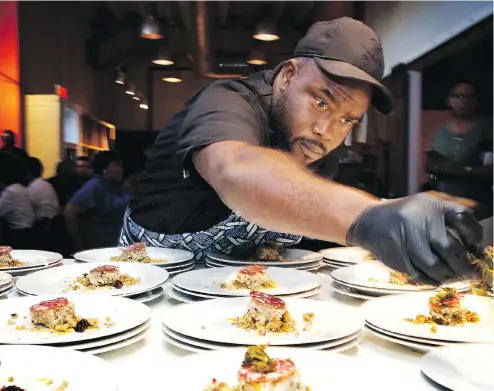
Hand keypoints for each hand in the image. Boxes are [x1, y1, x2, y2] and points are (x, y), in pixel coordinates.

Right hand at [346, 194, 482, 282]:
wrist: (368, 220)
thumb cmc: (403, 217)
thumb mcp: (426, 208)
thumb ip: (449, 220)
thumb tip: (475, 248)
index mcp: (432, 205)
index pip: (464, 219)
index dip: (475, 238)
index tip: (477, 251)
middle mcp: (420, 218)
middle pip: (451, 248)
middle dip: (463, 266)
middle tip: (469, 273)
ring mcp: (406, 236)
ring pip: (434, 265)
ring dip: (446, 276)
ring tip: (450, 278)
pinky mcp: (395, 252)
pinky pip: (417, 272)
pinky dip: (429, 280)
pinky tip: (434, 279)